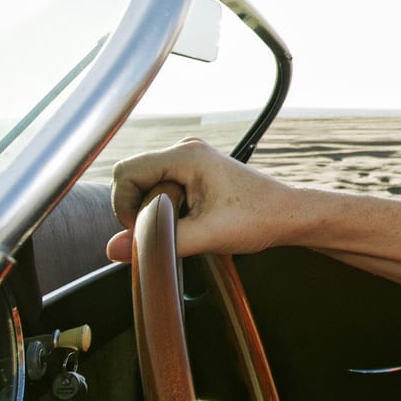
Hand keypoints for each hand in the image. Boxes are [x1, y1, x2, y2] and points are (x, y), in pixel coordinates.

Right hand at [105, 138, 295, 262]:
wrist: (287, 215)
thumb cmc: (256, 219)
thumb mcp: (205, 236)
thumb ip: (157, 242)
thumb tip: (113, 249)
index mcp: (186, 156)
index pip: (125, 173)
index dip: (125, 205)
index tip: (145, 230)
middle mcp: (184, 150)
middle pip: (131, 178)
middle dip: (138, 209)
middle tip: (166, 231)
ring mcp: (188, 159)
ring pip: (144, 184)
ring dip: (152, 210)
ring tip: (184, 225)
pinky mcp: (192, 172)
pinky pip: (159, 187)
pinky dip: (163, 208)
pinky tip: (188, 220)